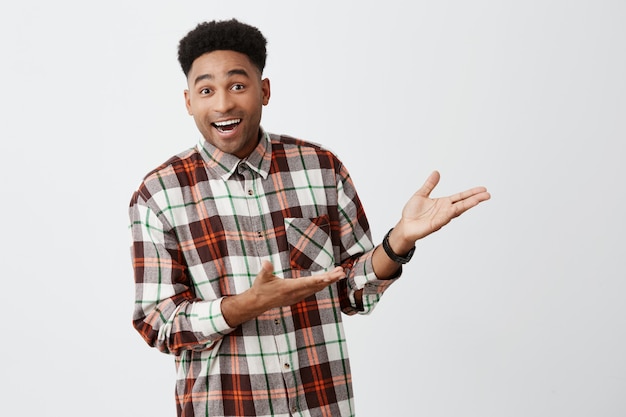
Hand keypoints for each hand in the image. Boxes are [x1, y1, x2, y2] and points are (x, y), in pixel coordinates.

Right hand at [222, 261, 344, 326]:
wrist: (258, 303)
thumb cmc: (260, 288)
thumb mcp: (262, 278)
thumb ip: (266, 270)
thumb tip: (267, 263)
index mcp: (289, 288)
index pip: (306, 283)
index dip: (318, 280)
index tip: (329, 277)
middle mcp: (296, 293)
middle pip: (316, 285)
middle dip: (329, 279)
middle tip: (341, 272)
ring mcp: (298, 296)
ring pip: (316, 288)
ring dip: (328, 281)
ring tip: (340, 273)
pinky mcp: (298, 296)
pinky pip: (313, 290)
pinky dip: (322, 284)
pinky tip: (329, 280)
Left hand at [392, 171, 490, 250]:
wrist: (404, 226)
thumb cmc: (412, 213)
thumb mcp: (421, 194)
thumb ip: (430, 184)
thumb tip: (436, 172)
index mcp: (443, 203)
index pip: (461, 197)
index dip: (471, 193)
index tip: (482, 189)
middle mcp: (445, 210)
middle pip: (463, 203)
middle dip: (475, 199)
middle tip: (487, 194)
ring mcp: (442, 218)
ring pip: (457, 210)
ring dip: (468, 205)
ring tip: (479, 199)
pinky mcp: (435, 224)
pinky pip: (445, 218)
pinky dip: (451, 213)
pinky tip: (458, 209)